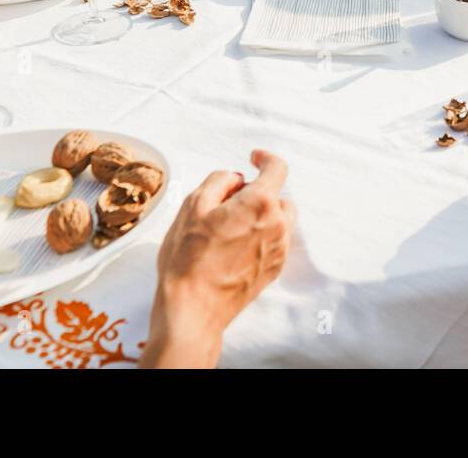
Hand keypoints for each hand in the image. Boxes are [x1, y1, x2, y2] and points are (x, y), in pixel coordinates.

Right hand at [143, 150, 294, 367]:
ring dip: (260, 216)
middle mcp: (278, 225)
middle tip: (226, 205)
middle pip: (278, 196)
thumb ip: (219, 181)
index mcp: (260, 204)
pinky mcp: (274, 269)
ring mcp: (278, 250)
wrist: (193, 309)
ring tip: (228, 229)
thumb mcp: (193, 206)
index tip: (253, 158)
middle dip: (257, 193)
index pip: (277, 168)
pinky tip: (233, 249)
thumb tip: (236, 179)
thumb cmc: (188, 259)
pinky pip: (274, 241)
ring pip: (278, 220)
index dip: (265, 158)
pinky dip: (260, 236)